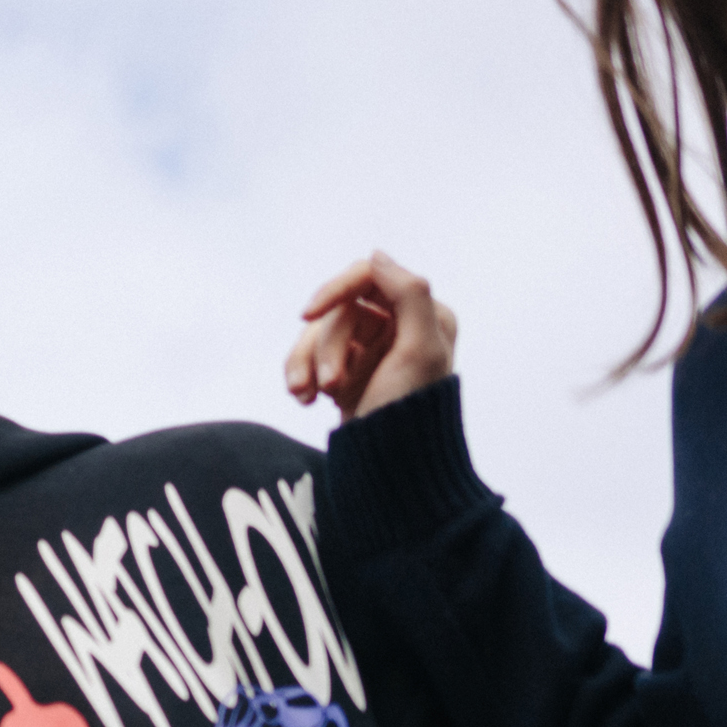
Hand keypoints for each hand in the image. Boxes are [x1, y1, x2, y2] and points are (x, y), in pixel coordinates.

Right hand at [284, 250, 457, 422]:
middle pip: (339, 310)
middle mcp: (398, 327)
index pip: (368, 278)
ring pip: (319, 334)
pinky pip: (310, 358)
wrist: (388, 470)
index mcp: (424, 315)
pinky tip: (306, 400)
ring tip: (309, 397)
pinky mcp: (347, 371)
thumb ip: (409, 293)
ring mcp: (369, 350)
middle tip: (330, 384)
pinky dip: (302, 376)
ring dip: (307, 364)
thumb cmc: (407, 414)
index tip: (306, 314)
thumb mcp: (419, 350)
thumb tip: (377, 256)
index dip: (333, 290)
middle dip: (324, 346)